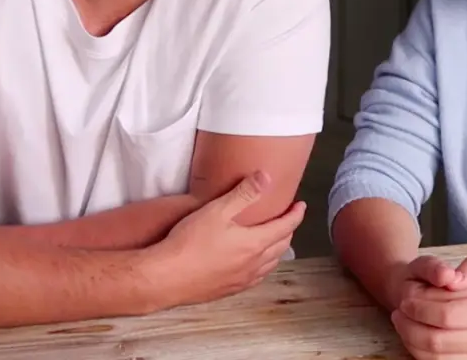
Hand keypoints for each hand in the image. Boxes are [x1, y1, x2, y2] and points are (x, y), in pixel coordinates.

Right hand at [151, 171, 304, 308]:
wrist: (166, 277)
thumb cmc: (190, 242)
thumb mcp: (217, 210)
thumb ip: (243, 193)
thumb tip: (266, 177)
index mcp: (255, 244)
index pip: (285, 227)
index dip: (296, 215)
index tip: (301, 205)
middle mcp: (253, 265)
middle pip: (281, 247)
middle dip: (288, 231)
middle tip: (287, 219)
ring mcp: (241, 280)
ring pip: (269, 265)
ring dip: (276, 250)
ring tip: (274, 240)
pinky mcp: (228, 290)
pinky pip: (255, 278)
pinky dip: (262, 267)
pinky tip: (253, 265)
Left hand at [391, 254, 466, 359]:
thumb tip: (451, 277)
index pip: (448, 314)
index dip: (420, 308)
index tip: (405, 299)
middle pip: (438, 341)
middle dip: (409, 327)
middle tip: (398, 313)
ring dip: (412, 343)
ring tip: (403, 325)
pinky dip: (426, 356)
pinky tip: (418, 340)